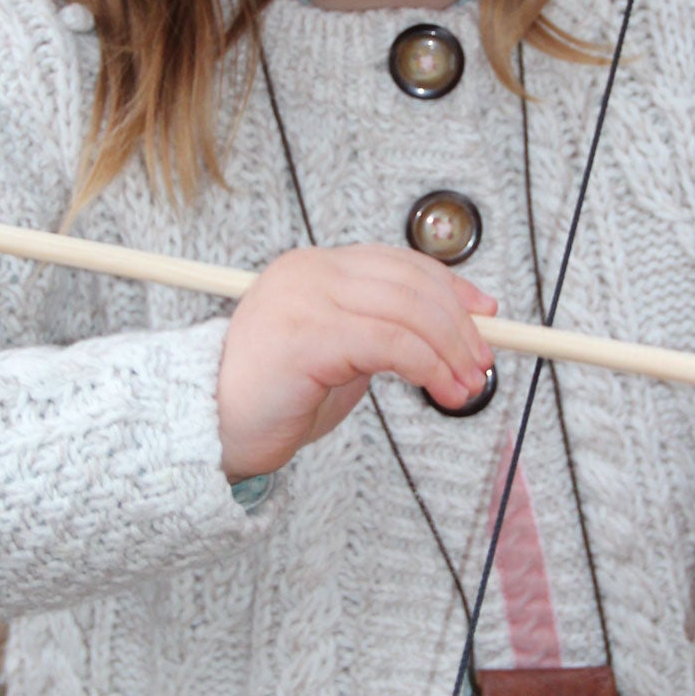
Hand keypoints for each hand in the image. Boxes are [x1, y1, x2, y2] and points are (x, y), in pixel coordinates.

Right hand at [217, 245, 498, 480]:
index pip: (398, 262)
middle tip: (483, 363)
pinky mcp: (309, 335)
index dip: (450, 286)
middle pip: (409, 282)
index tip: (486, 315)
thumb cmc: (272, 400)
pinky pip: (389, 342)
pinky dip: (427, 365)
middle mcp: (309, 272)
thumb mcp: (337, 356)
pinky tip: (441, 388)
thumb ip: (379, 335)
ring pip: (407, 309)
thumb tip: (449, 334)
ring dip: (450, 350)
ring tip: (468, 386)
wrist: (208, 433)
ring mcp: (306, 298)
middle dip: (459, 325)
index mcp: (314, 268)